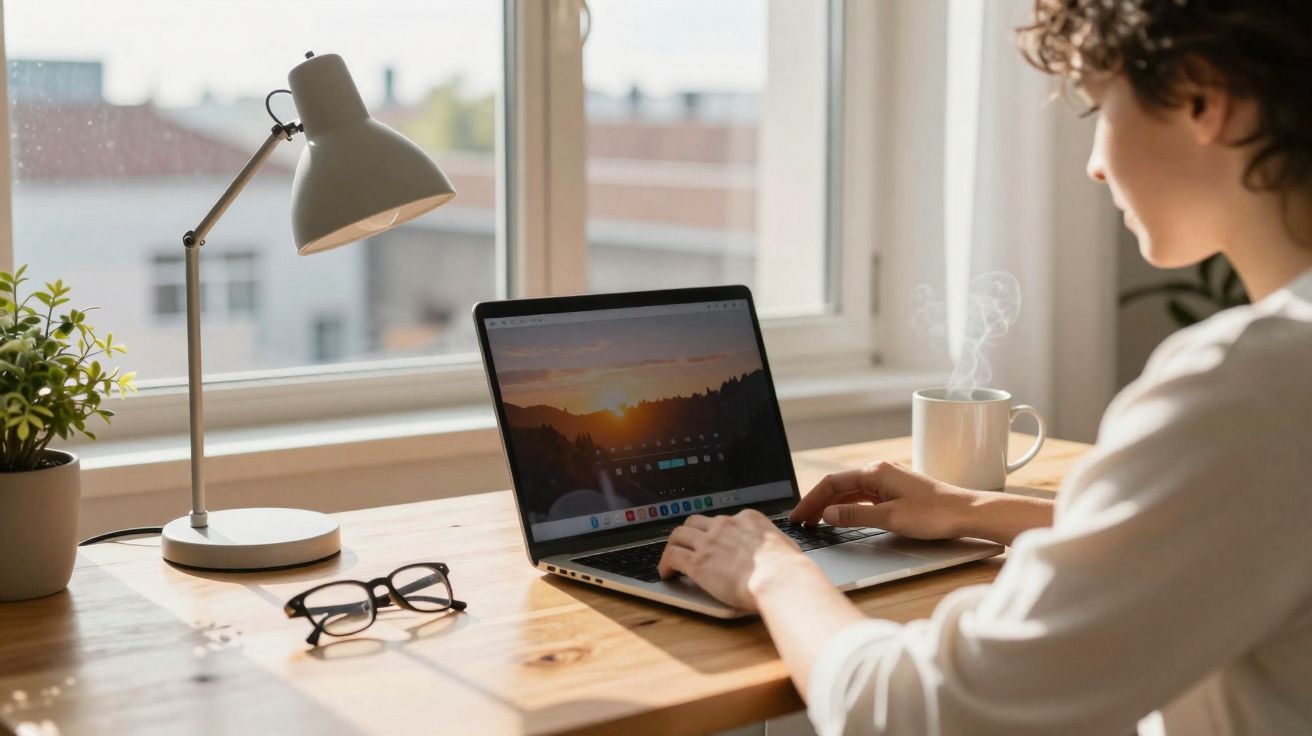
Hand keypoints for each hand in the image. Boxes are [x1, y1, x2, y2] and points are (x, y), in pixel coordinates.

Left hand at [657, 509, 818, 611]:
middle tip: (687, 546)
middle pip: (696, 522)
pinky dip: (665, 563)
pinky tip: (666, 573)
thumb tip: (780, 550)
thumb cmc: (788, 568)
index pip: (723, 520)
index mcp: (748, 519)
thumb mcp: (786, 546)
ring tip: (670, 558)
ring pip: (679, 535)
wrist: (779, 579)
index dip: (714, 531)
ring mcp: (709, 542)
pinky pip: (672, 556)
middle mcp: (725, 525)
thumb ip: (775, 544)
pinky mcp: (698, 562)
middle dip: (689, 533)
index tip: (712, 541)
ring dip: (672, 546)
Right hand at [788, 461, 976, 539]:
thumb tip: (827, 513)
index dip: (811, 500)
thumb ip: (855, 515)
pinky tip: (842, 516)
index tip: (798, 516)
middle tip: (801, 521)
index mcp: (876, 472)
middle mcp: (880, 472)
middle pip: (839, 485)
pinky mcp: (896, 492)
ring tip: (815, 521)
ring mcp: (888, 482)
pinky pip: (863, 497)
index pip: (832, 483)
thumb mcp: (890, 518)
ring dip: (831, 505)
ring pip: (851, 491)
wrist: (968, 513)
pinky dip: (848, 506)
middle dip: (817, 502)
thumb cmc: (935, 514)